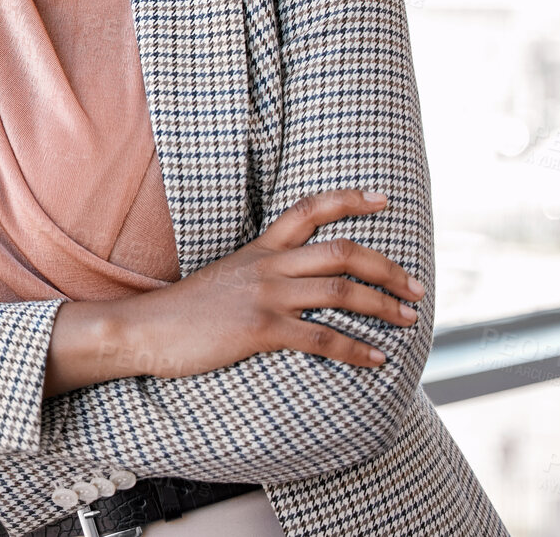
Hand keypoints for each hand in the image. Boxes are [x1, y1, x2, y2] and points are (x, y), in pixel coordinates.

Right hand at [60, 189, 422, 390]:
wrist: (142, 329)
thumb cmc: (184, 311)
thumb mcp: (226, 278)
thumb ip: (260, 275)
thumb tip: (294, 286)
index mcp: (259, 249)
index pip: (309, 209)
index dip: (350, 199)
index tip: (384, 199)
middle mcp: (267, 266)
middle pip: (342, 250)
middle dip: (387, 267)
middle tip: (416, 286)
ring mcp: (264, 295)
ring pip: (340, 290)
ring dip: (383, 305)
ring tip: (408, 319)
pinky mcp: (259, 329)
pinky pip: (321, 336)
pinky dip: (356, 349)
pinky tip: (377, 359)